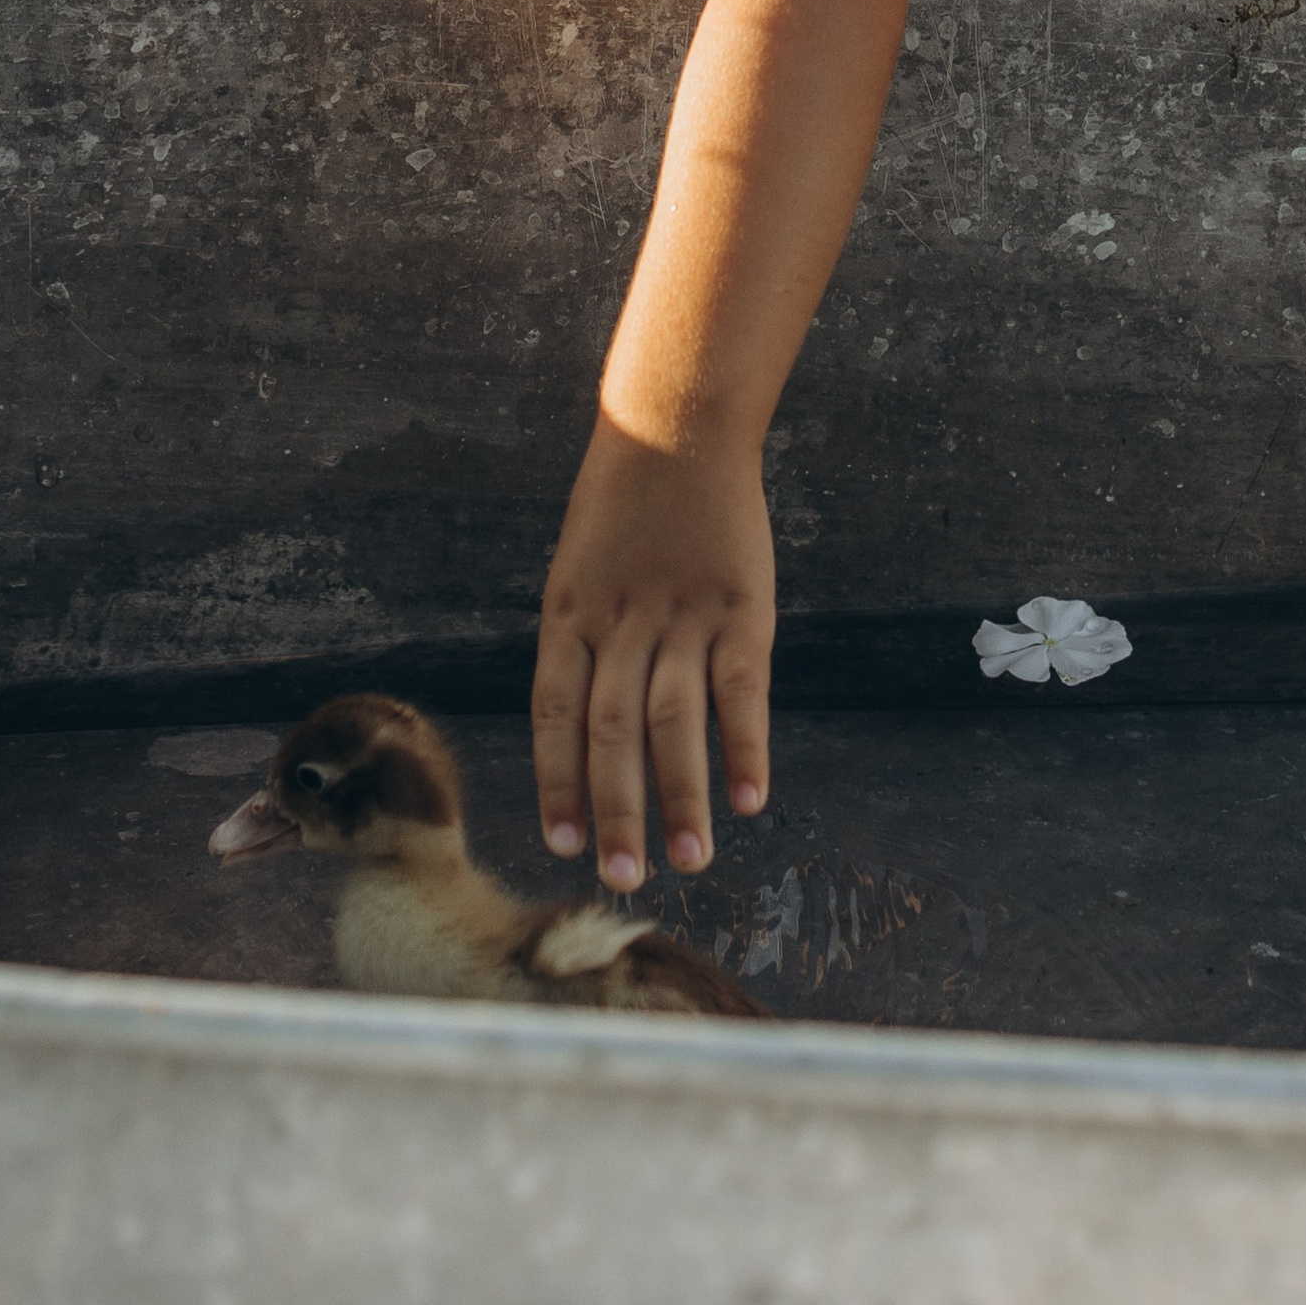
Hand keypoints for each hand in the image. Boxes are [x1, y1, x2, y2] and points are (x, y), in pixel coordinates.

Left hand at [531, 414, 772, 891]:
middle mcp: (621, 620)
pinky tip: (750, 799)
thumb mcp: (579, 569)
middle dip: (617, 810)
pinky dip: (744, 746)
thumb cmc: (623, 508)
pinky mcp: (740, 606)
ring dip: (682, 797)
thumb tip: (587, 742)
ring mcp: (682, 613)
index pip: (554, 715)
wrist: (676, 425)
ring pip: (675, 720)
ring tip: (690, 861)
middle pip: (612, 730)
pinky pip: (740, 687)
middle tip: (624, 880)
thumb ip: (584, 647)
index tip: (564, 844)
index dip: (558, 783)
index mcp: (569, 613)